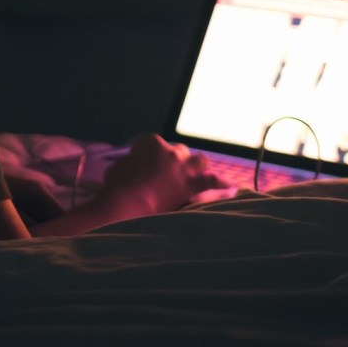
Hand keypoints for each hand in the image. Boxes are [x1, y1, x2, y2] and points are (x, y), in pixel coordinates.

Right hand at [95, 135, 224, 216]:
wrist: (126, 203)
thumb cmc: (116, 186)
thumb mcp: (116, 169)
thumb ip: (128, 165)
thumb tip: (130, 168)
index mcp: (151, 143)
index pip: (154, 144)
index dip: (151, 154)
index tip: (146, 163)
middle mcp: (171, 152)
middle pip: (179, 151)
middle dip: (176, 159)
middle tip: (171, 170)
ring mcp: (183, 168)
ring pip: (199, 161)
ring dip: (198, 165)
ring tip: (199, 171)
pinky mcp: (191, 186)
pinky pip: (213, 183)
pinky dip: (222, 185)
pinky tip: (232, 187)